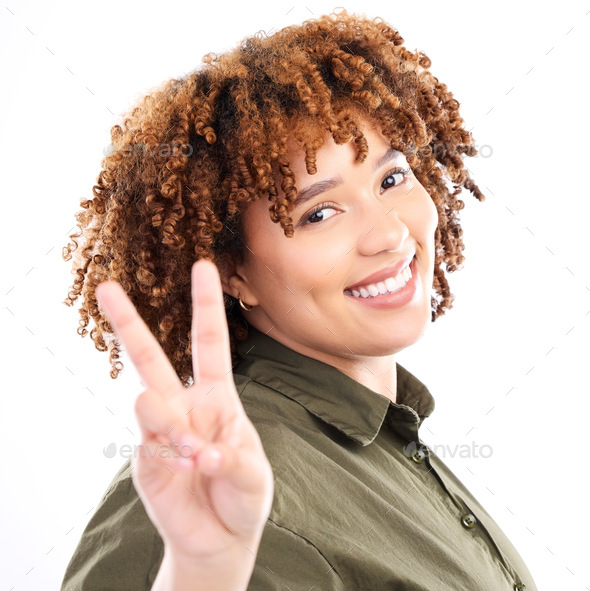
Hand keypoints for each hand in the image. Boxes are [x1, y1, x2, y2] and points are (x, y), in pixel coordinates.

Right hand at [95, 260, 273, 562]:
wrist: (220, 537)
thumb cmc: (243, 496)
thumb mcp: (254, 475)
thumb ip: (234, 461)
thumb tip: (202, 452)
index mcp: (217, 396)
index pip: (209, 342)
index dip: (206, 305)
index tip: (203, 265)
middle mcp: (183, 406)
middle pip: (150, 357)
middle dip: (129, 322)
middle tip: (107, 288)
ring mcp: (161, 431)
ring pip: (148, 400)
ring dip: (172, 423)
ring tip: (198, 455)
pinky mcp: (144, 458)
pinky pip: (148, 444)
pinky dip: (170, 455)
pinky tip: (188, 470)